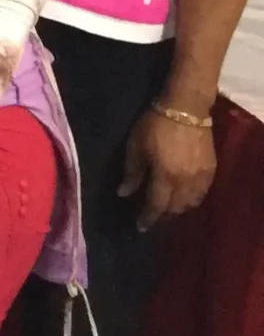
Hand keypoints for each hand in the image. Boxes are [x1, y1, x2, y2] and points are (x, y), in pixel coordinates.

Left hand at [123, 107, 217, 229]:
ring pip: (191, 203)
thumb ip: (132, 173)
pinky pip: (202, 193)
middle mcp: (185, 182)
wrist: (186, 109)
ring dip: (178, 209)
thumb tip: (124, 193)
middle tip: (153, 218)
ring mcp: (201, 177)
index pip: (157, 206)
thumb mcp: (136, 146)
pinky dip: (192, 200)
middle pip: (175, 208)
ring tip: (167, 210)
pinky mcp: (211, 170)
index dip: (148, 218)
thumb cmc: (155, 125)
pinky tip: (185, 198)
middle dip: (163, 216)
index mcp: (165, 176)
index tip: (140, 226)